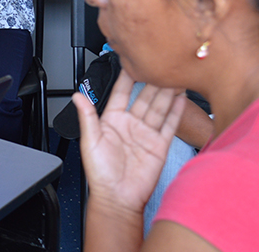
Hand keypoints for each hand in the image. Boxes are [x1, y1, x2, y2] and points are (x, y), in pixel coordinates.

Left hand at [75, 71, 185, 213]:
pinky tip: (182, 97)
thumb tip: (76, 96)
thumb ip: (87, 117)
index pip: (122, 92)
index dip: (127, 76)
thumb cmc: (100, 174)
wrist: (117, 198)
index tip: (133, 60)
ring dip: (168, 92)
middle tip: (163, 65)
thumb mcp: (90, 142)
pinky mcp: (159, 145)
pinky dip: (177, 111)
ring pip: (159, 107)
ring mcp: (146, 133)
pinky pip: (169, 124)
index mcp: (112, 120)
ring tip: (176, 76)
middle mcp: (130, 124)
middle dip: (154, 81)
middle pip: (145, 97)